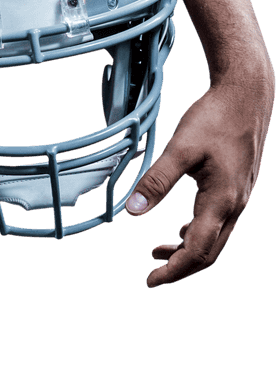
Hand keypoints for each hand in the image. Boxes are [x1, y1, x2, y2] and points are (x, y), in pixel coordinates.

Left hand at [125, 78, 272, 286]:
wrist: (246, 98)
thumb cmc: (214, 119)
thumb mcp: (180, 148)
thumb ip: (157, 180)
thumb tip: (133, 210)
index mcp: (221, 201)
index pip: (197, 251)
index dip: (173, 270)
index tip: (150, 281)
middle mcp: (234, 206)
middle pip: (209, 253)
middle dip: (181, 268)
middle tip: (153, 276)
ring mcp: (238, 199)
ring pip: (214, 239)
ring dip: (187, 251)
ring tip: (158, 253)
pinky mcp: (236, 189)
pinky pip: (217, 224)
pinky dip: (196, 234)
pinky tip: (180, 230)